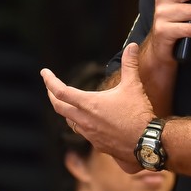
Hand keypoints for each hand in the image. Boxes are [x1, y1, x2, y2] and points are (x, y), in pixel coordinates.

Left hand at [41, 43, 153, 172]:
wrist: (146, 142)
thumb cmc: (139, 113)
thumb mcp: (133, 85)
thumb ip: (130, 64)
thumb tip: (132, 46)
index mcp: (89, 104)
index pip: (60, 91)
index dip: (49, 81)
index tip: (44, 73)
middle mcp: (85, 120)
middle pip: (58, 107)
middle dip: (51, 95)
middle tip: (49, 87)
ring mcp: (89, 134)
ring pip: (69, 121)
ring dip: (65, 111)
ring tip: (67, 104)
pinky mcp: (97, 144)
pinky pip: (82, 132)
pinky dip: (80, 123)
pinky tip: (88, 121)